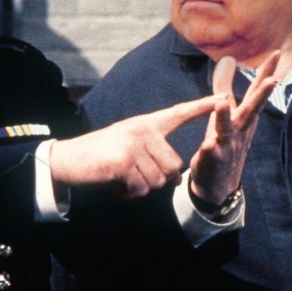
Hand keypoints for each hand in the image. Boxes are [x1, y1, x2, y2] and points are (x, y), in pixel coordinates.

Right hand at [50, 95, 222, 197]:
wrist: (68, 160)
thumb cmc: (101, 157)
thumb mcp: (130, 148)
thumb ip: (154, 156)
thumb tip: (176, 178)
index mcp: (146, 123)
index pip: (179, 113)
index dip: (202, 106)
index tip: (223, 97)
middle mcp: (143, 130)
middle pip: (172, 167)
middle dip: (155, 179)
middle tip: (130, 174)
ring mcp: (134, 144)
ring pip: (158, 181)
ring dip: (140, 188)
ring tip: (121, 177)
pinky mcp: (125, 161)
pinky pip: (141, 188)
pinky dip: (129, 193)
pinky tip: (114, 183)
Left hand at [189, 51, 279, 204]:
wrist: (219, 183)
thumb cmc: (224, 142)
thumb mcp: (226, 112)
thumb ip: (226, 86)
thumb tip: (228, 59)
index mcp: (244, 117)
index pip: (255, 91)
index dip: (266, 73)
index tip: (277, 54)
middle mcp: (240, 129)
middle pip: (251, 110)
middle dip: (261, 95)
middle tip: (272, 80)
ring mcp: (228, 146)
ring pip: (228, 130)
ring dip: (226, 117)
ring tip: (222, 104)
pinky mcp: (214, 160)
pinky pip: (212, 153)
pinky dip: (211, 148)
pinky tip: (208, 144)